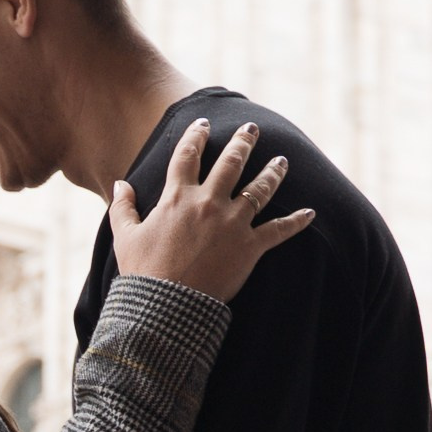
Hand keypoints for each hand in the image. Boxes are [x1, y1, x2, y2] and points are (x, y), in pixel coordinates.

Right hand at [110, 120, 313, 300]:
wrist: (166, 308)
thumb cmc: (144, 273)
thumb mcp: (125, 237)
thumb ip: (123, 207)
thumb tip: (121, 185)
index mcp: (177, 197)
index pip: (188, 156)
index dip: (195, 135)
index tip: (203, 123)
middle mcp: (208, 203)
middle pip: (231, 163)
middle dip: (243, 142)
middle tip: (252, 129)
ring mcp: (232, 224)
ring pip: (259, 189)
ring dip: (273, 172)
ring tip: (282, 161)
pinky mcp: (250, 248)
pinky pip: (279, 231)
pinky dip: (296, 222)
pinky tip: (310, 213)